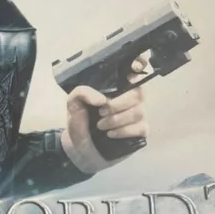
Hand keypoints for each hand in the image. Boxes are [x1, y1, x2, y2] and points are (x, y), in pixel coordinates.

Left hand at [60, 52, 150, 173]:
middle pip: (138, 93)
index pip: (134, 70)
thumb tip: (101, 98)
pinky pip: (141, 127)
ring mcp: (137, 115)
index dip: (140, 64)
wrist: (80, 150)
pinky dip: (123, 131)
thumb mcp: (73, 104)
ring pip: (138, 111)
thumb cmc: (80, 123)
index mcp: (115, 87)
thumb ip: (82, 93)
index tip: (133, 69)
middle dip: (119, 104)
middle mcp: (129, 98)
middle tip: (101, 112)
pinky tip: (110, 135)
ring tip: (101, 126)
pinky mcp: (140, 132)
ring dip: (117, 120)